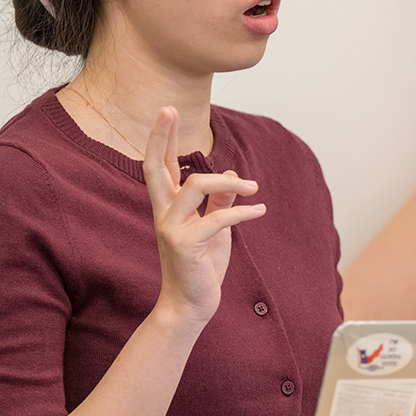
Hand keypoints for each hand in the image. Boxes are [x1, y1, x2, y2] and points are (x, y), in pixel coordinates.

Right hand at [144, 106, 265, 326]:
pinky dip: (243, 212)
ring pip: (195, 185)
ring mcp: (170, 228)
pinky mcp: (185, 244)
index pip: (159, 166)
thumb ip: (220, 202)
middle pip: (155, 167)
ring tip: (255, 188)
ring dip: (228, 181)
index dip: (161, 138)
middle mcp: (163, 214)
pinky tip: (260, 211)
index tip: (166, 111)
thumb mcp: (214, 230)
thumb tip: (235, 175)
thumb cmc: (200, 267)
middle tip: (168, 109)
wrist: (189, 306)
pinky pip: (218, 218)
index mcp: (168, 208)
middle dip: (162, 136)